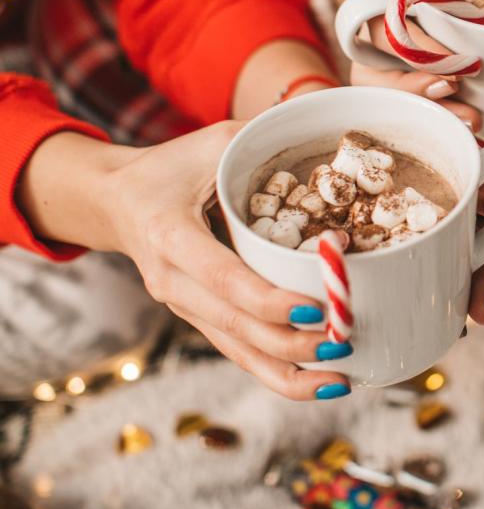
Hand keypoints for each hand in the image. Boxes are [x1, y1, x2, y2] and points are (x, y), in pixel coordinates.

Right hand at [19, 126, 350, 399]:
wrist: (115, 201)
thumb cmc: (171, 166)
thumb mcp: (212, 141)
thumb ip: (260, 138)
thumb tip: (324, 125)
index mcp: (170, 236)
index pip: (224, 278)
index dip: (268, 300)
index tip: (314, 310)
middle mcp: (172, 282)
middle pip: (234, 327)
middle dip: (290, 343)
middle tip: (343, 343)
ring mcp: (184, 306)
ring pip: (236, 352)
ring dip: (288, 372)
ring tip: (340, 379)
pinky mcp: (199, 318)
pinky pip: (237, 353)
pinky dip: (276, 373)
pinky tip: (318, 383)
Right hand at [329, 0, 483, 123]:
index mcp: (373, 3)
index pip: (383, 41)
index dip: (411, 61)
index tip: (446, 71)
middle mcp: (384, 35)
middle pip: (386, 81)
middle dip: (423, 97)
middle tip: (466, 108)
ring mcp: (407, 53)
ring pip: (405, 96)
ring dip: (438, 113)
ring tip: (475, 122)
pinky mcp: (436, 61)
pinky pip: (436, 95)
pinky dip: (454, 113)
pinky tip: (483, 127)